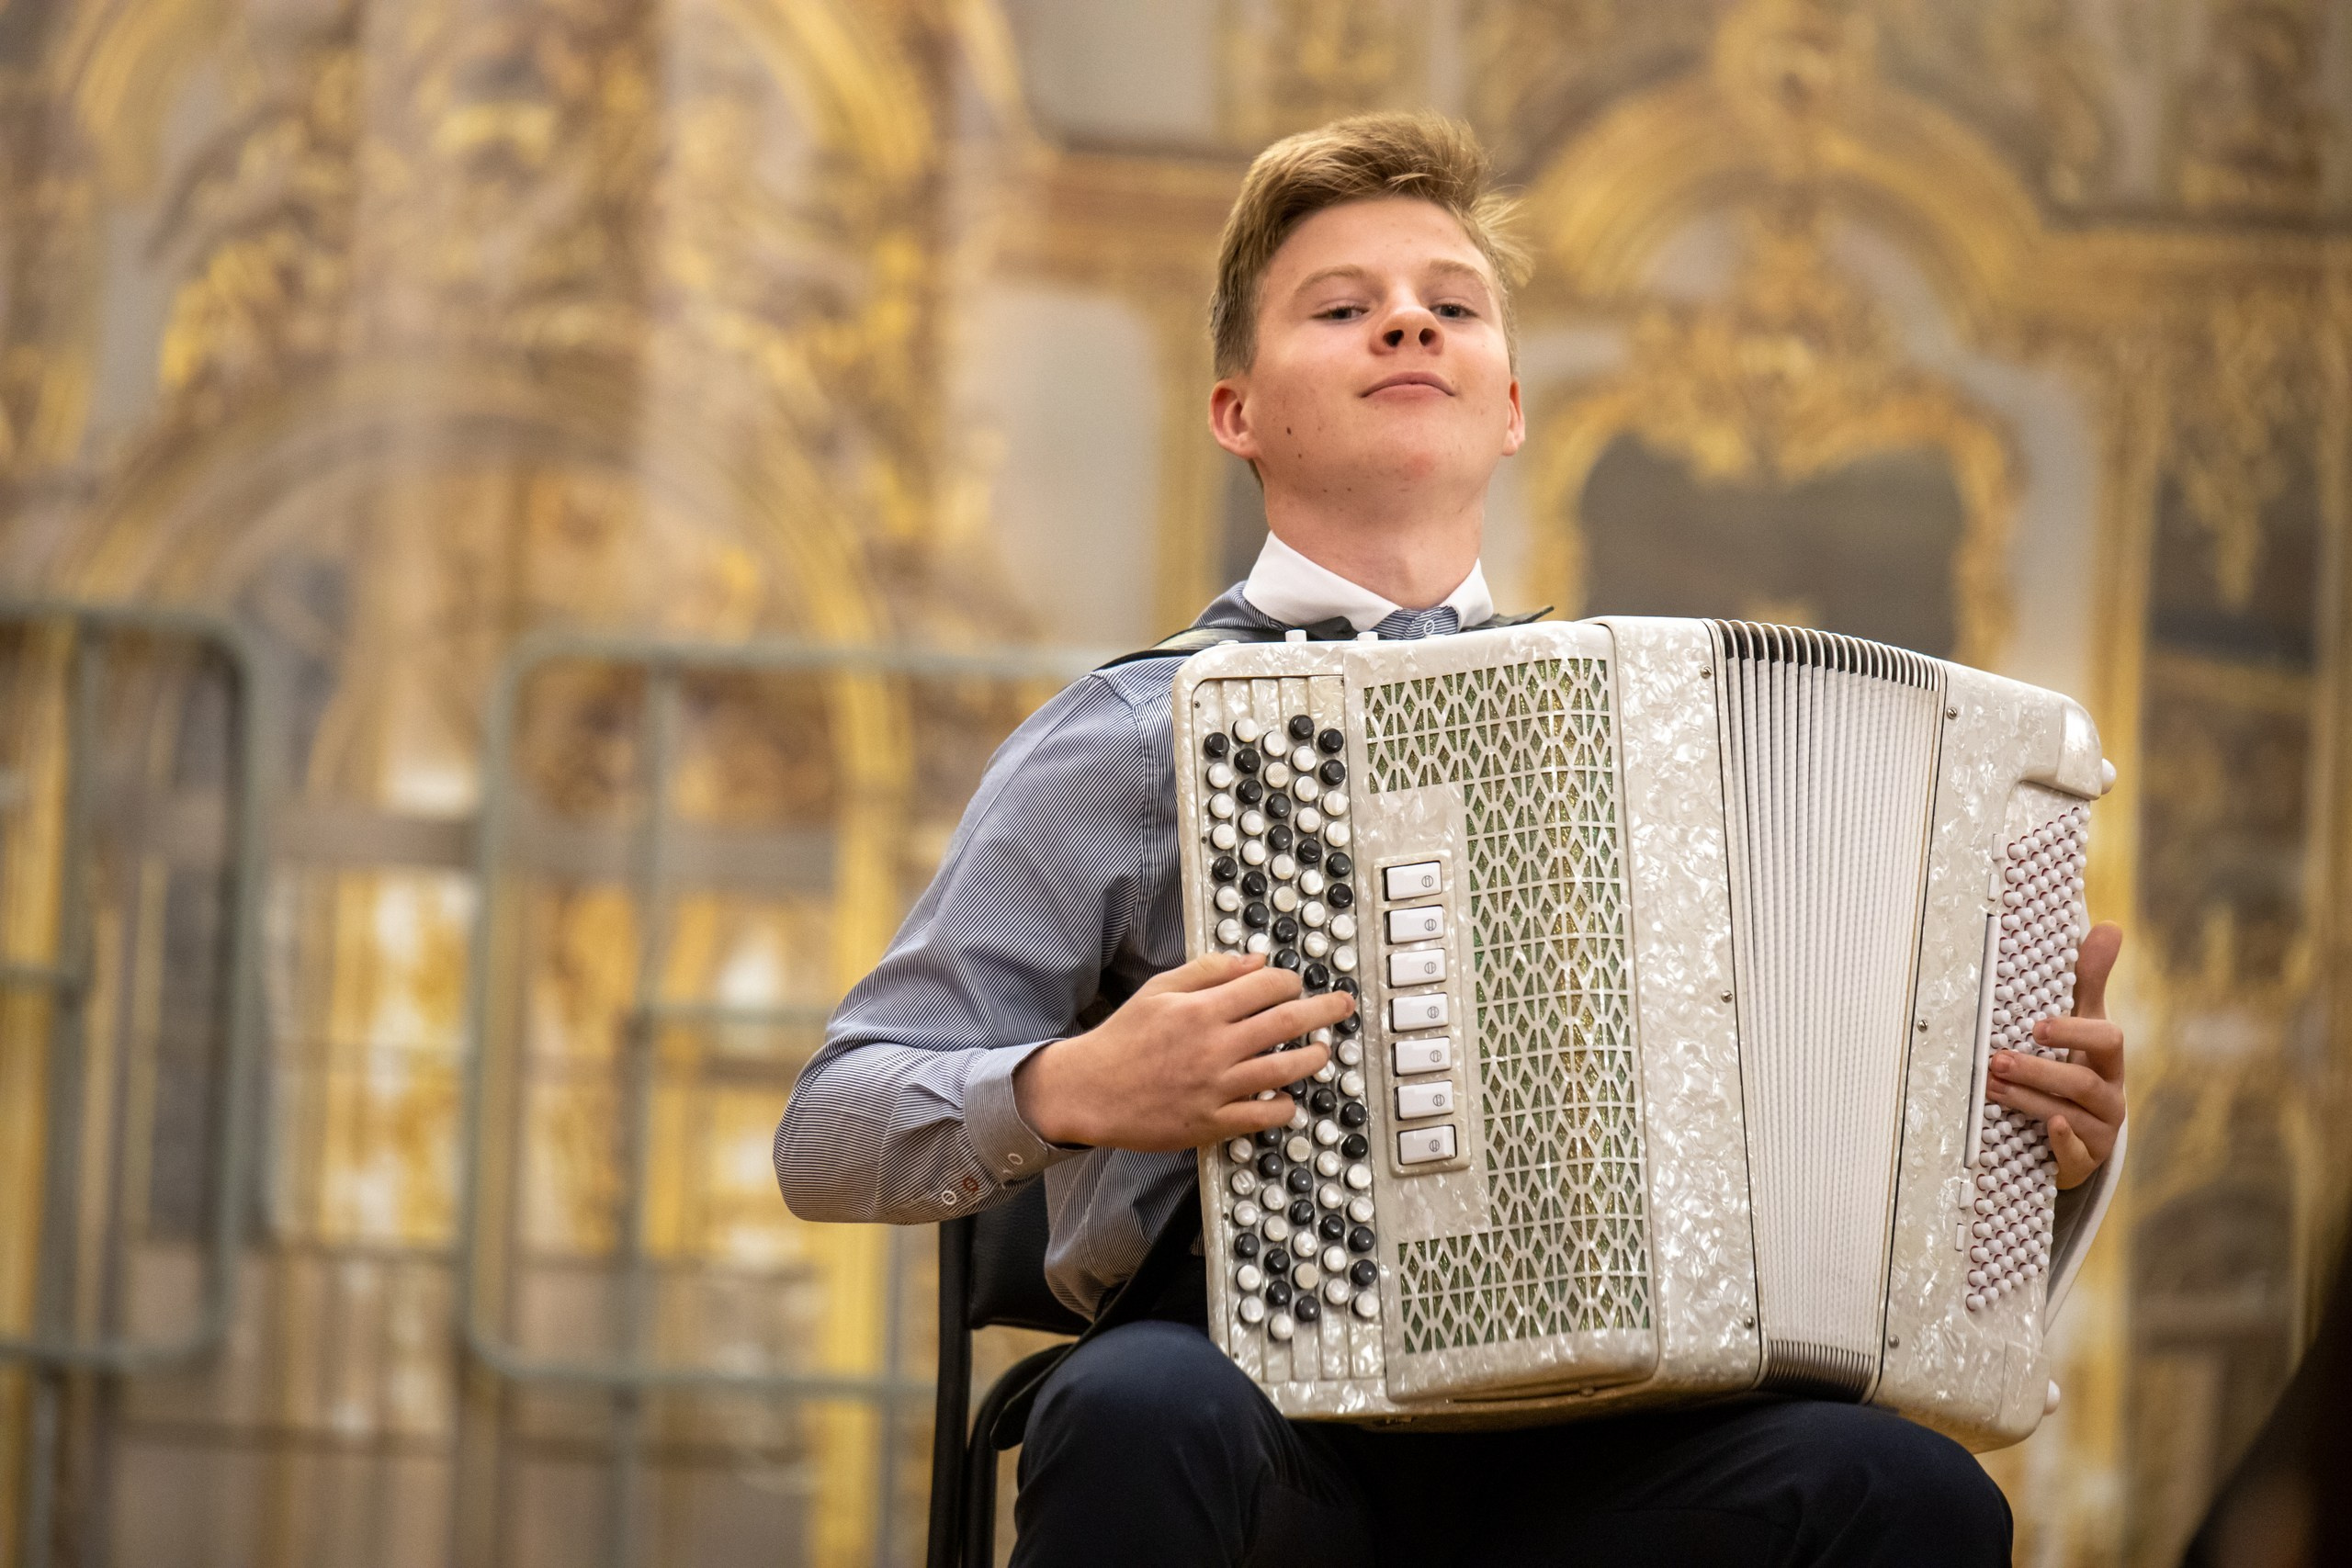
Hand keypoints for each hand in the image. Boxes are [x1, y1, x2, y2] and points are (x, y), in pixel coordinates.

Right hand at [1013, 953, 1353, 1152]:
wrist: (1090, 1090)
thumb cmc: (1123, 1038)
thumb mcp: (1160, 990)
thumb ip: (1208, 971)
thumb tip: (1254, 961)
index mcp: (1200, 1009)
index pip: (1265, 986)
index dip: (1289, 981)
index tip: (1296, 984)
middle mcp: (1213, 1047)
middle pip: (1285, 1024)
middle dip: (1323, 1011)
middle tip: (1343, 1005)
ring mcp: (1215, 1087)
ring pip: (1283, 1071)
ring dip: (1312, 1058)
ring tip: (1322, 1052)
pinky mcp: (1211, 1121)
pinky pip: (1261, 1116)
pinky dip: (1282, 1107)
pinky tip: (1287, 1099)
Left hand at [1988, 921, 2125, 1188]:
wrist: (2083, 1132)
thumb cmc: (2079, 1065)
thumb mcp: (2085, 1023)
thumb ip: (2090, 978)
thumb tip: (2110, 926)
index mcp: (2108, 1058)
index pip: (2107, 1038)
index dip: (2074, 1031)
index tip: (2036, 1026)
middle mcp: (2108, 1094)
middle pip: (2081, 1081)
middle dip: (2038, 1071)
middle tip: (1996, 1059)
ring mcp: (2100, 1129)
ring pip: (2069, 1115)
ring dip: (2028, 1099)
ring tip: (1991, 1085)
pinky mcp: (2086, 1159)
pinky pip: (2077, 1153)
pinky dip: (2062, 1140)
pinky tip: (2047, 1127)